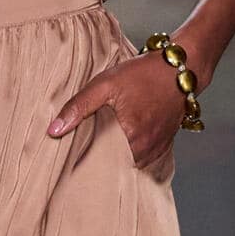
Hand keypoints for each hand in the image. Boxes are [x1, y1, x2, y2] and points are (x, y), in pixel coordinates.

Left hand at [48, 51, 186, 172]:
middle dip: (100, 161)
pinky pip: (142, 158)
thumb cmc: (143, 74)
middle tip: (84, 152)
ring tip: (101, 146)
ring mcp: (156, 149)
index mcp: (130, 137)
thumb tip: (54, 130)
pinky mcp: (163, 145)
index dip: (86, 163)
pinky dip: (130, 152)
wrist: (180, 68)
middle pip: (115, 166)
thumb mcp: (105, 84)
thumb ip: (79, 106)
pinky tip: (121, 141)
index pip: (100, 164)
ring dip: (116, 157)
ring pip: (129, 163)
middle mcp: (145, 149)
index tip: (73, 160)